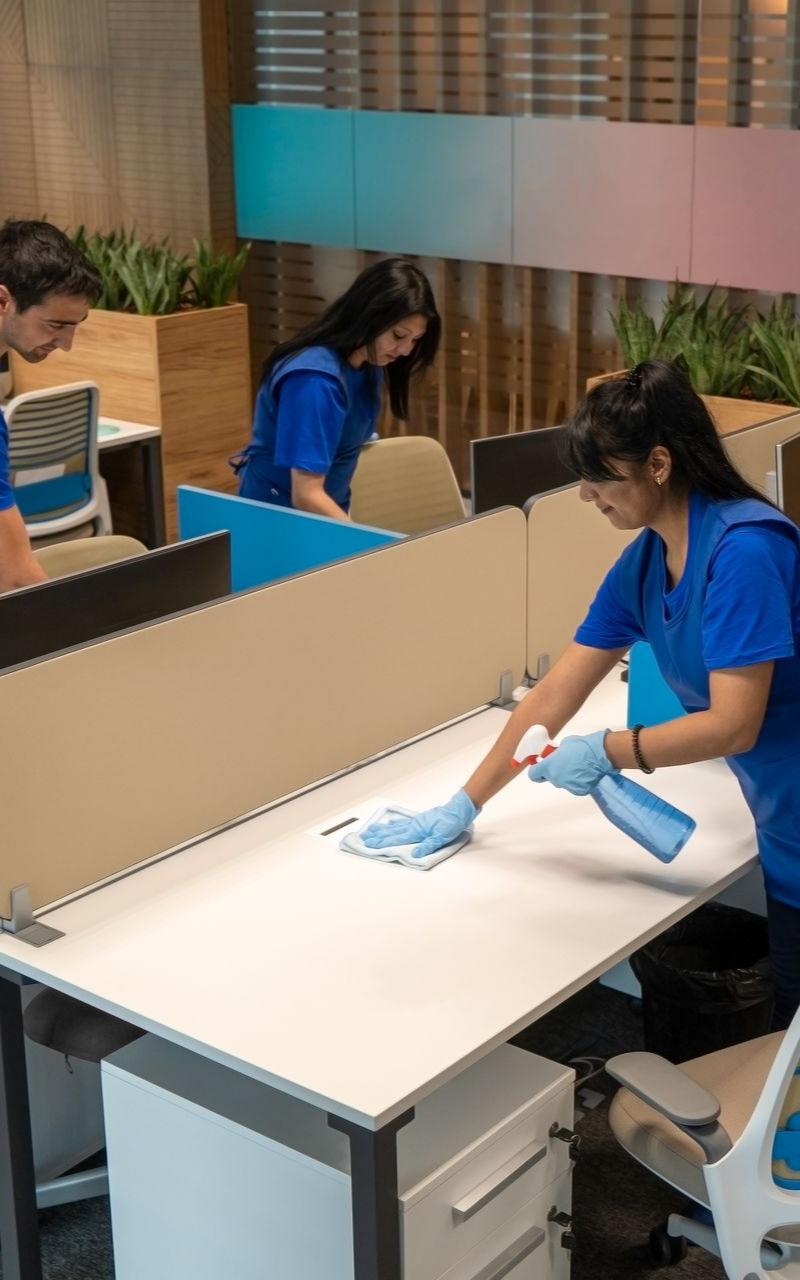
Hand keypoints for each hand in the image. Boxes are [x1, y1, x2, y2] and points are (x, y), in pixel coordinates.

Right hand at [359, 788, 478, 858]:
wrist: (458, 810)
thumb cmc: (452, 823)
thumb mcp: (442, 837)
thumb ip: (428, 846)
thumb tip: (416, 854)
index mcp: (417, 831)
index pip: (396, 839)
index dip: (382, 843)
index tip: (370, 845)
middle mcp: (414, 826)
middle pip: (392, 832)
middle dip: (377, 836)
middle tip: (364, 838)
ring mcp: (416, 822)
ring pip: (395, 827)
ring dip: (382, 829)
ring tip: (371, 830)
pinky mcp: (419, 820)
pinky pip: (402, 823)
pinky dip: (394, 824)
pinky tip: (389, 824)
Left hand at [527, 730, 615, 795]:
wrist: (601, 755)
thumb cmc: (583, 747)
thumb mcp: (565, 745)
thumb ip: (557, 753)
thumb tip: (557, 756)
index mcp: (549, 766)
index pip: (533, 774)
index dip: (536, 770)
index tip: (540, 766)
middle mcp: (556, 778)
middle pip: (550, 777)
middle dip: (555, 771)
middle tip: (564, 762)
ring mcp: (567, 786)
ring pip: (563, 782)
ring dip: (567, 776)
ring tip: (578, 766)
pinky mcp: (579, 790)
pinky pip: (574, 786)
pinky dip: (578, 781)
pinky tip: (585, 772)